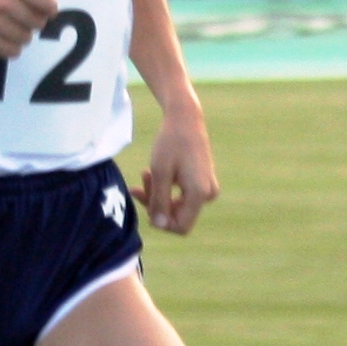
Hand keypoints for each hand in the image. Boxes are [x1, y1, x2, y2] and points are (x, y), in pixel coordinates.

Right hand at [0, 0, 56, 58]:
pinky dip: (10, 48)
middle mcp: (3, 1)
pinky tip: (0, 38)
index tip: (43, 12)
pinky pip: (14, 52)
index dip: (49, 10)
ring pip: (27, 39)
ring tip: (6, 28)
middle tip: (18, 19)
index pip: (48, 3)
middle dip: (32, 23)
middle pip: (39, 24)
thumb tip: (51, 0)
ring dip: (20, 36)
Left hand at [139, 99, 218, 235]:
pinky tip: (151, 174)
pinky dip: (165, 188)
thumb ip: (159, 201)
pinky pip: (182, 195)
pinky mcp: (203, 182)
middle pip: (178, 216)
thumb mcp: (159, 172)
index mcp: (200, 194)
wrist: (185, 119)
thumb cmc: (171, 143)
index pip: (181, 226)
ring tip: (144, 174)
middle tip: (138, 186)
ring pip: (178, 206)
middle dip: (156, 205)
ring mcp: (207, 188)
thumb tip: (159, 225)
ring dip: (158, 195)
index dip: (161, 222)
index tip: (145, 202)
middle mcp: (208, 194)